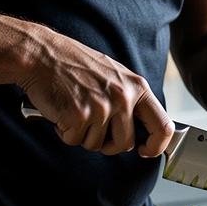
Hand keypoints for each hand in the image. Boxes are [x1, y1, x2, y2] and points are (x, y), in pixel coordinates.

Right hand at [17, 26, 172, 157]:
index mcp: (136, 87)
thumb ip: (130, 98)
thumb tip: (142, 128)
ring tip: (75, 110)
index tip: (146, 150)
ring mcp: (101, 108)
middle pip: (125, 144)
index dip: (156, 146)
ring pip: (96, 145)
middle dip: (108, 144)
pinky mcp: (78, 116)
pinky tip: (62, 111)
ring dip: (83, 135)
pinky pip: (74, 140)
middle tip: (94, 128)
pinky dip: (65, 132)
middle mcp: (123, 98)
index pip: (163, 126)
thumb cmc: (75, 64)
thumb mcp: (115, 75)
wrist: (43, 55)